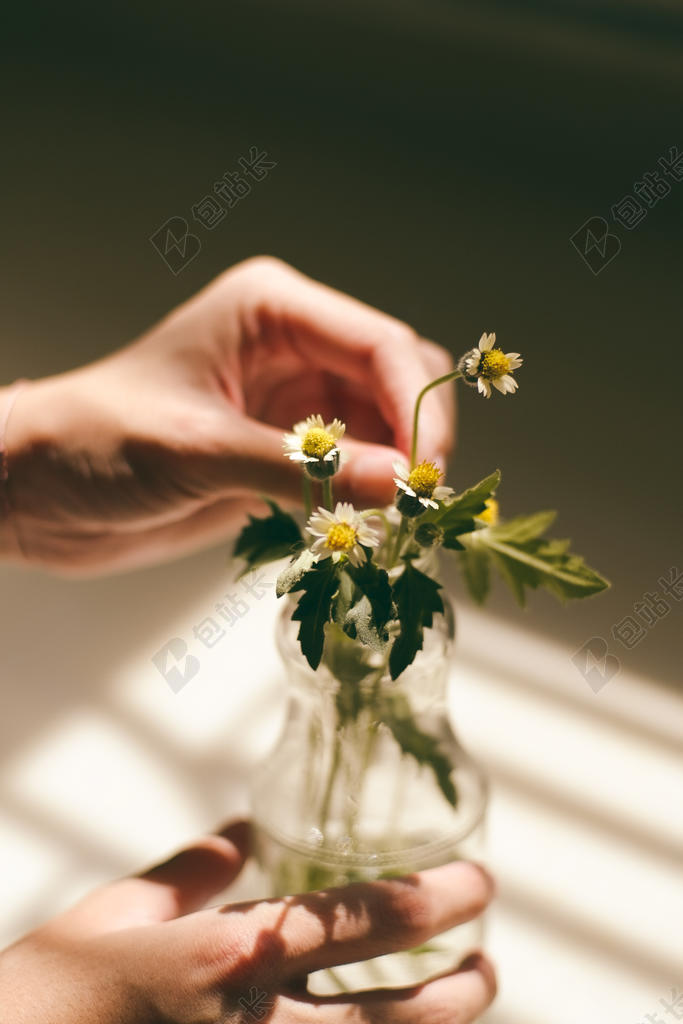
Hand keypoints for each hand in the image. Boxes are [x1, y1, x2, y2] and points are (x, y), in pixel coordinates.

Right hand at [1, 821, 495, 1023]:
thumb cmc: (46, 997)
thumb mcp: (112, 915)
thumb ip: (189, 869)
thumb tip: (242, 832)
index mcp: (229, 956)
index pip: (364, 920)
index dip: (435, 899)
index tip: (477, 883)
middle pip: (397, 1014)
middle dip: (459, 986)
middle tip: (491, 960)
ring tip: (469, 997)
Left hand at [2, 257, 453, 572]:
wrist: (42, 492)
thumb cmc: (94, 443)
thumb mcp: (197, 451)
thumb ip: (301, 468)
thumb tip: (401, 487)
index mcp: (272, 311)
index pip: (379, 345)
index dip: (417, 407)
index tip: (426, 476)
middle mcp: (294, 346)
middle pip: (397, 380)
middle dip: (416, 440)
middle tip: (419, 506)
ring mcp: (294, 399)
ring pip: (386, 427)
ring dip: (397, 474)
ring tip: (394, 525)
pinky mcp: (288, 448)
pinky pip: (356, 467)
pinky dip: (370, 498)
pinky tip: (364, 528)